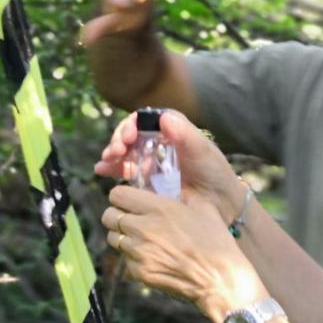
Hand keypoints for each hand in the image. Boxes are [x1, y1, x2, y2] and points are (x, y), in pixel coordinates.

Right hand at [96, 110, 246, 220]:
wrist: (219, 204)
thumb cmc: (215, 173)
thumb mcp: (202, 151)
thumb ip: (185, 134)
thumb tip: (163, 117)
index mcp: (172, 131)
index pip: (145, 120)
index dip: (133, 124)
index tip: (129, 135)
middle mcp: (159, 143)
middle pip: (131, 134)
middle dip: (119, 139)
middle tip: (116, 151)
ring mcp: (151, 162)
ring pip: (125, 151)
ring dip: (112, 153)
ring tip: (107, 160)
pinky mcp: (146, 180)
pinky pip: (124, 171)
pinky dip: (111, 168)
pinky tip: (102, 170)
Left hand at [102, 185, 266, 322]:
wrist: (220, 279)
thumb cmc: (217, 242)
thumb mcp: (205, 209)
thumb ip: (184, 197)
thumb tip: (173, 190)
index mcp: (160, 208)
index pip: (118, 194)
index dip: (123, 196)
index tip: (131, 200)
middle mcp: (144, 228)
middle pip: (109, 216)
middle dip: (117, 215)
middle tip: (131, 219)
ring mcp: (139, 252)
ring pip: (113, 238)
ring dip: (123, 236)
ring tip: (142, 239)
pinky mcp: (140, 272)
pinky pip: (126, 260)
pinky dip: (134, 257)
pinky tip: (154, 258)